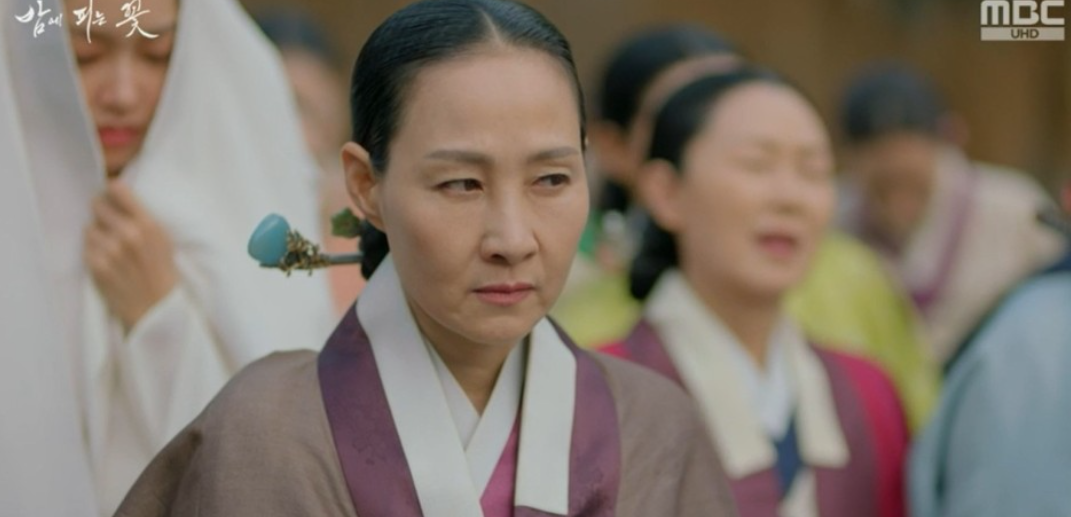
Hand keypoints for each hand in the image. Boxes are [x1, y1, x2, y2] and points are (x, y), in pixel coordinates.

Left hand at [84, 181, 178, 332]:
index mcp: (148, 224)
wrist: (158, 309)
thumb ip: (141, 216)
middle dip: (102, 213)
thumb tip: (116, 193)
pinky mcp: (97, 267)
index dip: (112, 193)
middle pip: (97, 205)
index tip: (114, 199)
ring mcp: (111, 251)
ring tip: (112, 248)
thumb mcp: (163, 238)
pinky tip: (108, 261)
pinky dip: (94, 252)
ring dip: (97, 235)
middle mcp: (128, 234)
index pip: (117, 189)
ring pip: (89, 228)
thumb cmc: (162, 272)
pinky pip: (86, 247)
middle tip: (111, 225)